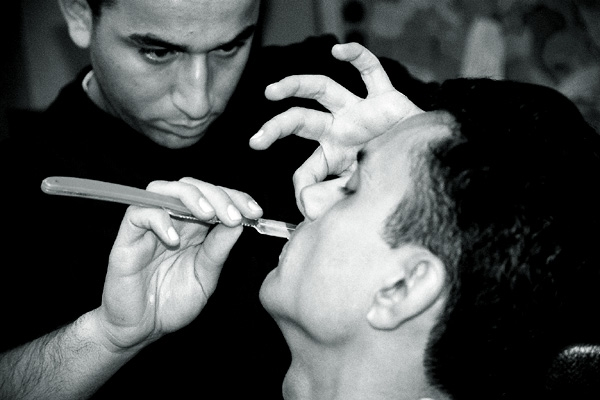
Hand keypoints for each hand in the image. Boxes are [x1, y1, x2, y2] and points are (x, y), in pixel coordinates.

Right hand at [94, 177, 262, 351]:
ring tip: (209, 215)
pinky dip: (158, 219)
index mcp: (192, 227)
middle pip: (191, 186)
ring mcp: (147, 228)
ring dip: (190, 196)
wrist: (140, 330)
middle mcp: (170, 221)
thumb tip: (238, 222)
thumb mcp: (205, 277)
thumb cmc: (172, 304)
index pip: (213, 197)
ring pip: (163, 189)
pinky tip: (175, 240)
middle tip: (234, 215)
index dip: (235, 197)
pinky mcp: (126, 239)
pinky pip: (138, 214)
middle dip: (218, 195)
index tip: (255, 212)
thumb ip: (217, 250)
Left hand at [250, 42, 422, 213]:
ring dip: (295, 86)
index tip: (303, 201)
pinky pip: (370, 72)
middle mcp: (342, 132)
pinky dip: (357, 58)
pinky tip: (339, 50)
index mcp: (334, 157)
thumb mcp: (359, 199)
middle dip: (276, 129)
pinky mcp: (386, 99)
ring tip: (272, 92)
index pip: (306, 169)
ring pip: (322, 89)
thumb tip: (305, 206)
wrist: (435, 172)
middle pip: (301, 122)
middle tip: (256, 141)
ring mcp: (361, 113)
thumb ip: (331, 201)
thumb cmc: (398, 187)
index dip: (301, 186)